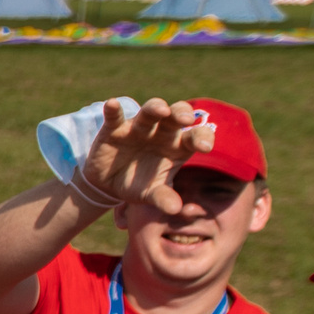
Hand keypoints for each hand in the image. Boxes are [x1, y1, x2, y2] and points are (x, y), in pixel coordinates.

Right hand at [80, 97, 215, 216]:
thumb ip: (164, 198)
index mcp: (177, 146)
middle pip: (177, 115)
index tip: (205, 147)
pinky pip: (116, 115)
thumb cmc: (138, 185)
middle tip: (185, 120)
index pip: (196, 136)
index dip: (202, 137)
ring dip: (156, 107)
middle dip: (182, 114)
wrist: (108, 184)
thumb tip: (175, 209)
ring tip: (160, 110)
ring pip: (151, 110)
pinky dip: (114, 109)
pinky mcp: (115, 128)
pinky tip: (112, 104)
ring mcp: (139, 127)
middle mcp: (162, 132)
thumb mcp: (151, 194)